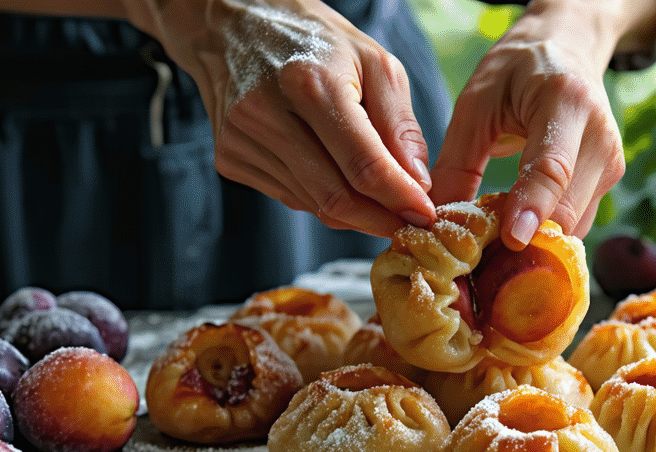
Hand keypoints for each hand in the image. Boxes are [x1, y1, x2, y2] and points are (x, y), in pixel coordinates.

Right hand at [127, 0, 436, 235]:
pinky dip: (321, 197)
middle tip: (407, 224)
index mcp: (311, 84)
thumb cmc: (316, 41)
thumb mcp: (374, 63)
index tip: (426, 215)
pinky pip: (291, 198)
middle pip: (336, 197)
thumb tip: (418, 184)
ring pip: (314, 205)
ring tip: (376, 197)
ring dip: (353, 212)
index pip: (364, 166)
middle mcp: (267, 115)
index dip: (400, 199)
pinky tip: (331, 173)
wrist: (235, 24)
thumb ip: (400, 125)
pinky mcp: (229, 158)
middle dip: (379, 219)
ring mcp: (242, 140)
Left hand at [429, 4, 629, 249]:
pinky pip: (577, 223)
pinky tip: (517, 230)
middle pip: (567, 209)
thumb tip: (439, 226)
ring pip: (574, 226)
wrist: (567, 51)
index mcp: (565, 101)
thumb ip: (457, 163)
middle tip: (478, 259)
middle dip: (525, 240)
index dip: (532, 206)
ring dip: (535, 243)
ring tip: (493, 244)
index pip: (553, 166)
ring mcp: (610, 163)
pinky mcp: (608, 182)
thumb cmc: (517, 72)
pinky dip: (546, 234)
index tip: (511, 239)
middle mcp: (599, 136)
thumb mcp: (476, 103)